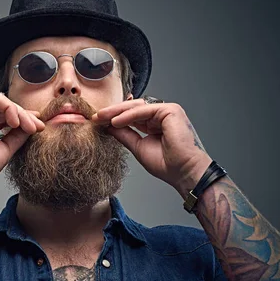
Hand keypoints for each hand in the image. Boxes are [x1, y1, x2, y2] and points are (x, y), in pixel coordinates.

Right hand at [0, 93, 44, 186]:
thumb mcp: (7, 147)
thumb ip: (18, 136)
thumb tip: (31, 127)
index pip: (8, 118)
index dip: (24, 120)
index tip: (38, 127)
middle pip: (8, 110)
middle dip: (27, 117)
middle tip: (39, 127)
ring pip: (6, 104)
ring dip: (22, 114)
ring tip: (30, 128)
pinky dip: (11, 109)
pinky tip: (16, 123)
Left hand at [91, 99, 211, 197]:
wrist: (183, 173)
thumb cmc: (167, 165)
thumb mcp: (138, 147)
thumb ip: (124, 135)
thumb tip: (107, 127)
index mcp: (155, 123)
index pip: (131, 116)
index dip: (114, 117)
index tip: (97, 122)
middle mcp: (162, 115)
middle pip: (133, 109)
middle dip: (113, 112)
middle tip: (95, 117)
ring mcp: (168, 111)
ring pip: (137, 107)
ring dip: (117, 112)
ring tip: (101, 118)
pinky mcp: (171, 110)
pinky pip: (144, 111)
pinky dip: (128, 116)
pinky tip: (115, 121)